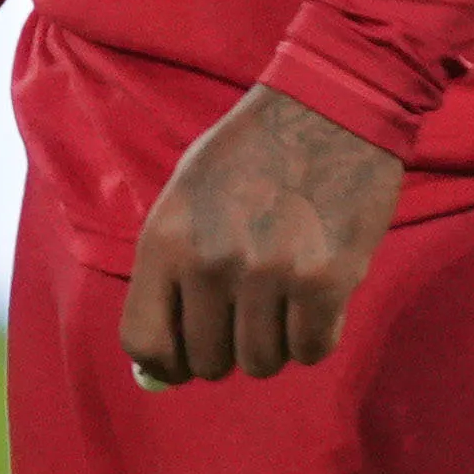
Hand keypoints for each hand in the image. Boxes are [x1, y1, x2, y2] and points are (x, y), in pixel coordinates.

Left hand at [118, 85, 404, 387]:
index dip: (163, 365)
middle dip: (225, 347)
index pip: (144, 340)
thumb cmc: (251, 151)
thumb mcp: (187, 194)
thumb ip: (169, 274)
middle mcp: (211, 261)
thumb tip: (159, 367)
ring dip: (273, 341)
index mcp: (167, 237)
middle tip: (245, 313)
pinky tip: (315, 296)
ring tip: (282, 295)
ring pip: (261, 362)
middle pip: (206, 361)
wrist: (329, 107)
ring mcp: (268, 274)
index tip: (181, 363)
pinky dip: (315, 335)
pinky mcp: (324, 282)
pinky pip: (311, 350)